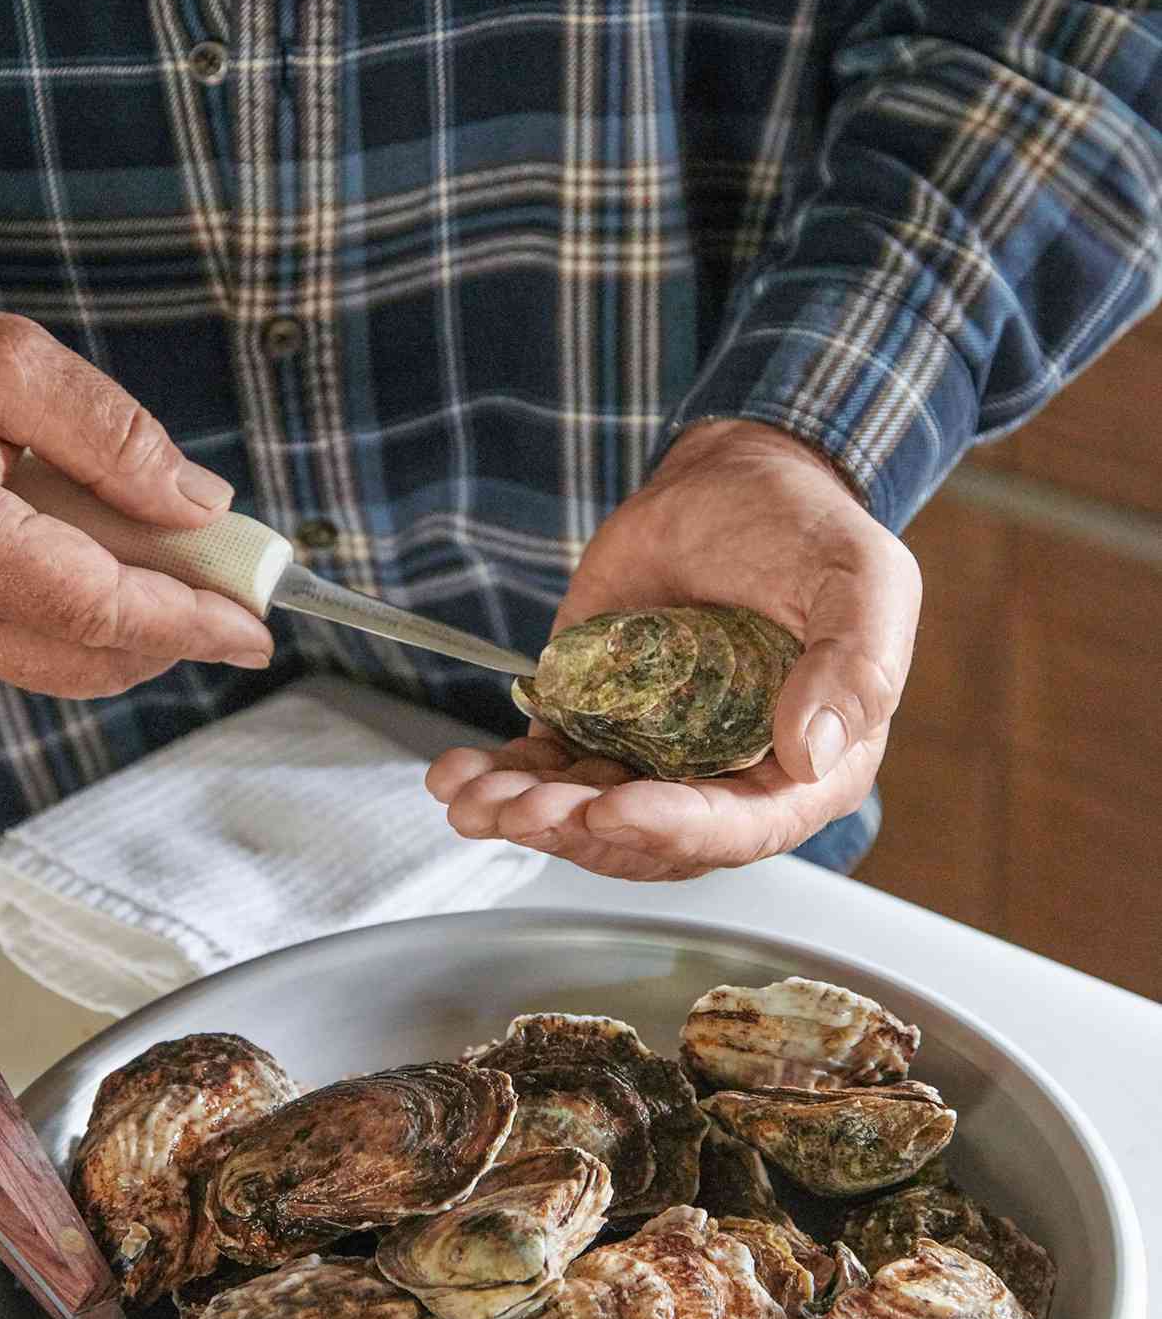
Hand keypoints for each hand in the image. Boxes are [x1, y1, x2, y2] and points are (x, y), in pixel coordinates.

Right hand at [0, 296, 272, 696]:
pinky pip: (22, 641)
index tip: (257, 626)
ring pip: (60, 661)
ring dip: (132, 624)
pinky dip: (80, 611)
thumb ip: (108, 432)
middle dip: (175, 633)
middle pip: (91, 658)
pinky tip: (101, 554)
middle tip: (232, 590)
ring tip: (168, 556)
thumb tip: (198, 504)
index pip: (103, 611)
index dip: (192, 623)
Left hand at [427, 420, 920, 879]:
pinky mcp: (598, 725)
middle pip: (648, 838)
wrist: (731, 480)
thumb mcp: (862, 581)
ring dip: (527, 815)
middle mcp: (728, 781)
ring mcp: (656, 757)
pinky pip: (549, 769)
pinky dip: (500, 778)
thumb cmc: (810, 530)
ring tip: (474, 795)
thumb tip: (812, 754)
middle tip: (524, 807)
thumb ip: (857, 666)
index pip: (739, 828)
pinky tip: (456, 775)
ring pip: (587, 813)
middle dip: (579, 828)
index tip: (613, 806)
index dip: (673, 830)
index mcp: (805, 769)